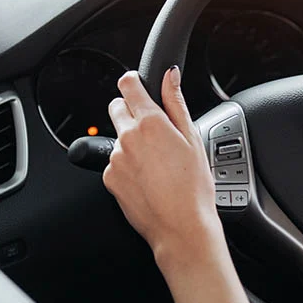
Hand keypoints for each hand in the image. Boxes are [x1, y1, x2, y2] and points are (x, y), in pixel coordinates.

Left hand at [104, 67, 224, 269]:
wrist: (181, 227)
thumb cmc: (193, 187)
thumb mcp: (193, 138)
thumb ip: (176, 102)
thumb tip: (169, 75)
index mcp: (150, 122)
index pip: (128, 85)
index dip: (134, 82)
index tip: (139, 86)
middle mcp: (127, 137)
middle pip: (117, 108)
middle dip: (131, 111)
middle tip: (154, 131)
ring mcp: (115, 159)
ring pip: (118, 138)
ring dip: (131, 143)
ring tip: (157, 164)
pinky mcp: (109, 178)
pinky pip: (115, 163)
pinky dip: (127, 166)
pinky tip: (148, 179)